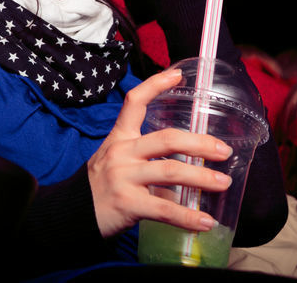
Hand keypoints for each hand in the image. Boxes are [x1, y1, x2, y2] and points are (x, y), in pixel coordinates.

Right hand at [86, 68, 233, 237]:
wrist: (73, 215)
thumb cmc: (100, 187)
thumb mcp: (115, 162)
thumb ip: (144, 159)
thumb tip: (185, 168)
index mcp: (119, 139)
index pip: (134, 102)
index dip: (155, 85)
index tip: (178, 75)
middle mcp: (121, 153)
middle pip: (167, 139)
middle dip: (200, 143)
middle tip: (223, 151)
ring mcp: (123, 177)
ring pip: (171, 172)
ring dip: (202, 178)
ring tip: (223, 183)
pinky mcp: (127, 203)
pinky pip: (164, 209)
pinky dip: (189, 216)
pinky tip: (206, 221)